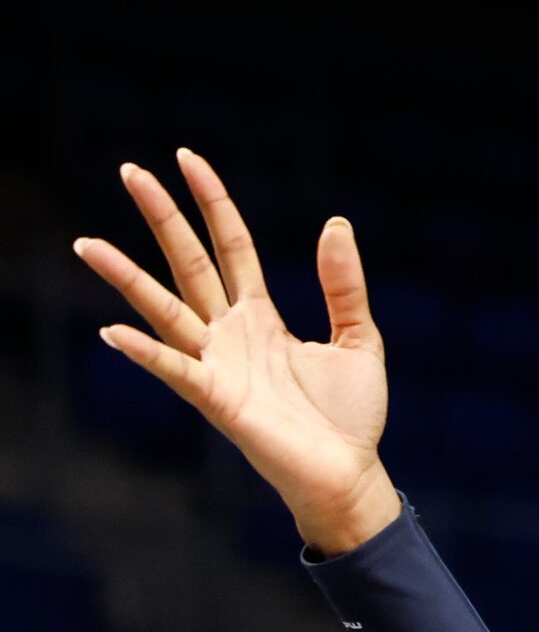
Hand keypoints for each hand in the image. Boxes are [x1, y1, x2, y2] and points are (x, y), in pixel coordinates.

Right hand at [73, 151, 399, 555]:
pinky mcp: (217, 400)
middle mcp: (230, 334)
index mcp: (261, 316)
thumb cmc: (349, 414)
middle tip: (129, 168)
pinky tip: (114, 330)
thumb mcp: (358, 337)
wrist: (349, 474)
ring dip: (126, 278)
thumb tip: (335, 222)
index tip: (188, 158)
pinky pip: (176, 370)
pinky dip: (146, 352)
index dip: (212, 202)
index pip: (229, 246)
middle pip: (188, 263)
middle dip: (161, 217)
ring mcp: (218, 365)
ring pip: (164, 310)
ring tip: (87, 244)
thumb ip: (343, 284)